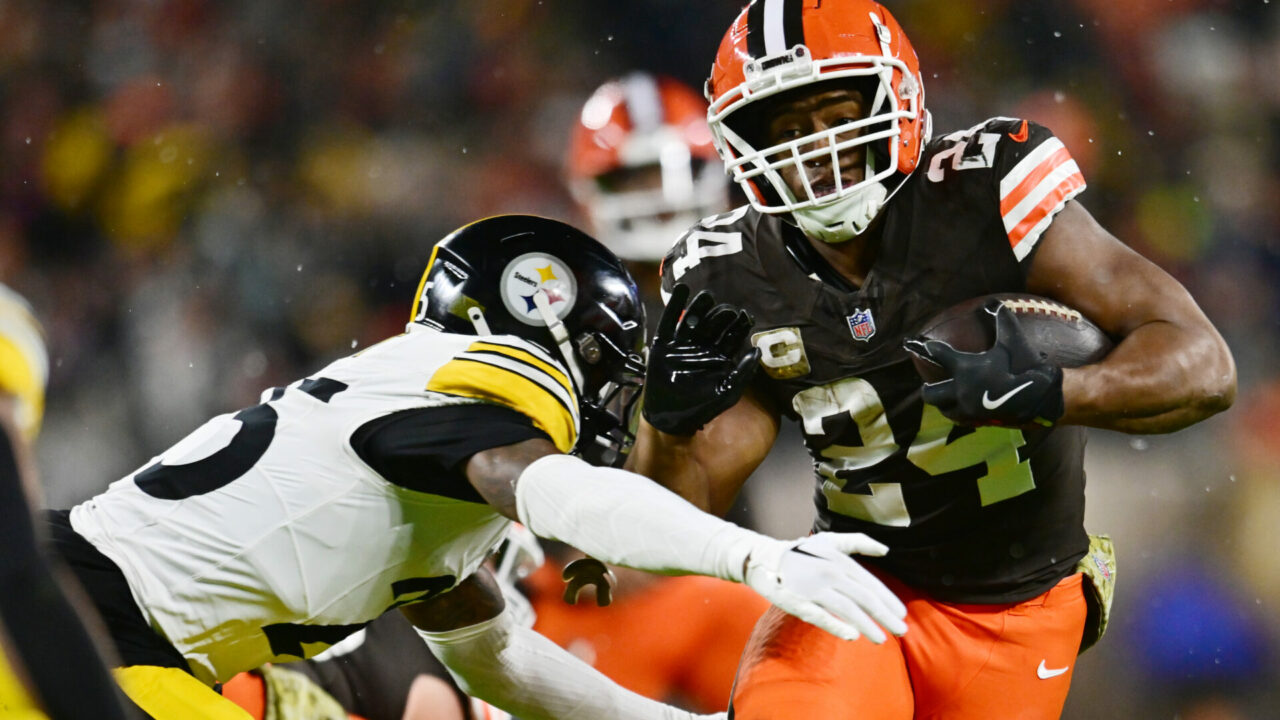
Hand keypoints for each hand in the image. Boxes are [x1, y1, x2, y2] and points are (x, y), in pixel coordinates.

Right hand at [642, 283, 758, 435]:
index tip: (746, 316)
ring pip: (692, 319)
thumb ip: (743, 373)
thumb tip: (757, 351)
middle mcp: (701, 346)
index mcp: (718, 355)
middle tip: (728, 311)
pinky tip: (682, 291)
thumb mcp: (727, 392)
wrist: (671, 416)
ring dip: (700, 306)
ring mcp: (682, 344)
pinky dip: (675, 306)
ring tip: (707, 296)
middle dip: (721, 315)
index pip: (731, 335)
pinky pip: (669, 322)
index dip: (739, 325)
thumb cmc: (701, 407)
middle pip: (713, 324)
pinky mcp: (664, 344)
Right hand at [743, 532, 907, 642]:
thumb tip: (884, 549)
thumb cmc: (801, 552)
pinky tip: (852, 636)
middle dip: (885, 616)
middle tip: (902, 631)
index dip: (889, 599)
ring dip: (867, 625)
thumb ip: (858, 542)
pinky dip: (837, 626)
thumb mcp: (829, 541)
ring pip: (848, 610)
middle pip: (864, 598)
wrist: (764, 559)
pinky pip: (821, 617)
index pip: (871, 584)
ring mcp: (815, 588)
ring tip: (881, 639)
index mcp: (840, 560)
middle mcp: (831, 573)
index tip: (902, 613)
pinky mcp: (799, 602)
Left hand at [903, 300, 1063, 426]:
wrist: (1040, 398)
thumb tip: (997, 303)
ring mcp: (968, 408)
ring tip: (944, 398)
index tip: (922, 345)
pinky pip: (960, 420)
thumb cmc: (1024, 367)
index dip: (929, 347)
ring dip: (942, 403)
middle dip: (927, 388)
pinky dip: (958, 414)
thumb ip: (1004, 321)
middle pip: (930, 393)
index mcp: (965, 368)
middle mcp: (960, 389)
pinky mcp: (978, 421)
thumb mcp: (1014, 341)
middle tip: (929, 383)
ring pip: (943, 409)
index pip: (939, 354)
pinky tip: (962, 409)